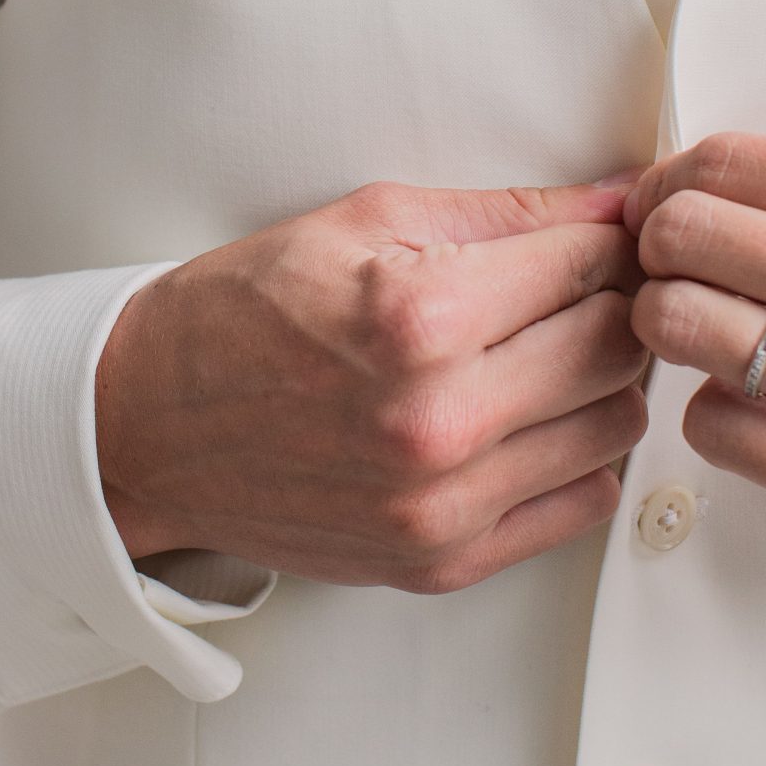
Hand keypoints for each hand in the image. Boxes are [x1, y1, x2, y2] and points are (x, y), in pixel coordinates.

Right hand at [95, 174, 649, 592]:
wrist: (148, 425)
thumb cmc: (246, 311)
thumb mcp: (367, 222)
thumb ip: (506, 214)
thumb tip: (618, 203)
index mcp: (421, 318)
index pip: (590, 264)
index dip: (603, 239)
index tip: (596, 235)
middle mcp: (439, 421)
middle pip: (616, 347)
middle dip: (609, 304)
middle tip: (572, 288)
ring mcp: (443, 505)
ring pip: (614, 429)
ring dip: (596, 384)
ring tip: (540, 353)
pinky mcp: (442, 562)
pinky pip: (580, 505)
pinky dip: (571, 457)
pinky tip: (521, 420)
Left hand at [624, 131, 765, 577]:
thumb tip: (739, 187)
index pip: (733, 164)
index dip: (671, 179)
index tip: (663, 197)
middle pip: (687, 236)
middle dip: (657, 247)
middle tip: (670, 266)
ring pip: (683, 328)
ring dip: (673, 326)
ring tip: (707, 332)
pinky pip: (717, 428)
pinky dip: (717, 413)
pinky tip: (756, 403)